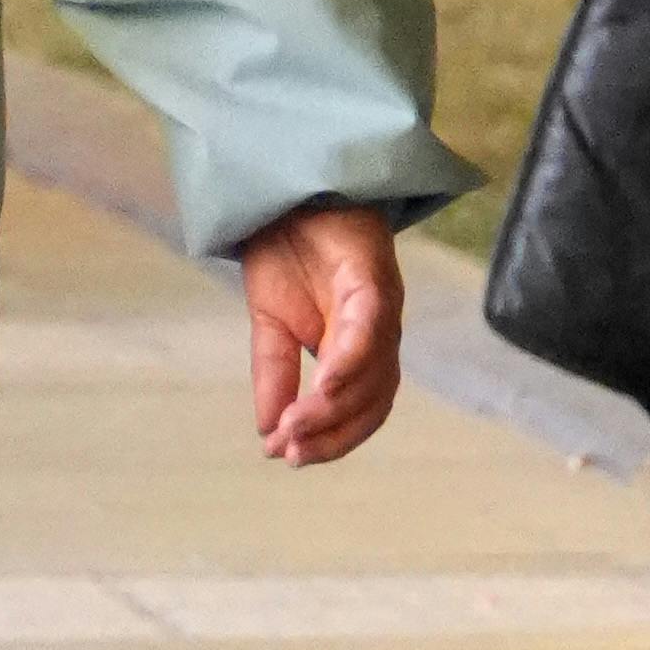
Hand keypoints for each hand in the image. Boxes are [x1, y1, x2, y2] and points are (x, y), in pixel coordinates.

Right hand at [242, 196, 402, 464]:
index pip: (358, 411)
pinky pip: (370, 327)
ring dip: (336, 406)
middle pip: (372, 402)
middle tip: (290, 450)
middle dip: (333, 433)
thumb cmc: (287, 251)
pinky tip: (326, 385)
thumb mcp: (270, 323)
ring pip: (375, 373)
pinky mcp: (373, 275)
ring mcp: (381, 306)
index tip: (287, 458)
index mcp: (358, 348)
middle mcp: (379, 334)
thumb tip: (268, 431)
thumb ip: (274, 373)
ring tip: (296, 425)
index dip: (329, 440)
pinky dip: (352, 361)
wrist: (285, 191)